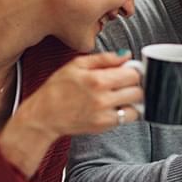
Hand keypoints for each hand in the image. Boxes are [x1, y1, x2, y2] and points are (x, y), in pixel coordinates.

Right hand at [0, 52, 141, 176]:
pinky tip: (116, 106)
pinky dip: (127, 112)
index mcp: (97, 79)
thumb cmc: (56, 89)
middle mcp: (103, 98)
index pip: (133, 74)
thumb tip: (126, 56)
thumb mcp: (76, 65)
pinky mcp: (103, 126)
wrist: (43, 116)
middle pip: (138, 90)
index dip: (134, 71)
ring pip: (136, 106)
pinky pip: (127, 118)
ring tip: (122, 95)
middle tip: (127, 83)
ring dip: (134, 100)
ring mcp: (104, 114)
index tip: (130, 71)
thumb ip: (103, 59)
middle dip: (135, 85)